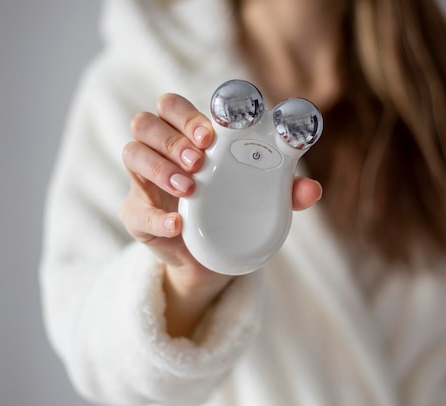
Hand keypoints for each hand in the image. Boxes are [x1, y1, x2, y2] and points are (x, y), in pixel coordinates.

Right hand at [120, 93, 321, 336]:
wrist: (211, 259)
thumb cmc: (233, 212)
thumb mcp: (261, 199)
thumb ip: (285, 190)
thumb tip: (313, 190)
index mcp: (190, 138)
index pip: (175, 108)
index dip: (188, 115)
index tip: (210, 135)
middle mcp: (163, 152)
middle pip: (147, 122)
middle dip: (173, 138)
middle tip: (198, 160)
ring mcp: (145, 181)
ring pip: (132, 152)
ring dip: (160, 167)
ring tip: (189, 188)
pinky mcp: (136, 213)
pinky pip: (133, 209)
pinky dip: (155, 216)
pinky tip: (178, 224)